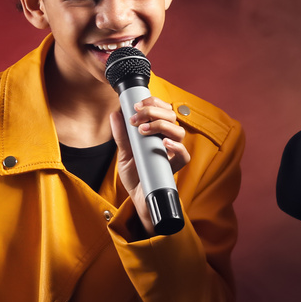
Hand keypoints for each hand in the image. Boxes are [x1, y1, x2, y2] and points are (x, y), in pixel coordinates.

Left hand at [110, 96, 190, 233]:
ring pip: (179, 132)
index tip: (137, 105)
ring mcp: (172, 154)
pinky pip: (184, 155)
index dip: (154, 102)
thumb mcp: (124, 153)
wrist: (138, 198)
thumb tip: (116, 113)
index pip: (163, 110)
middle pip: (171, 117)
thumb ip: (121, 135)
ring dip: (161, 126)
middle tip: (136, 118)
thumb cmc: (135, 175)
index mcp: (158, 133)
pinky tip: (164, 144)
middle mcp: (167, 140)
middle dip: (153, 111)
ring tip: (143, 131)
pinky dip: (176, 147)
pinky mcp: (174, 168)